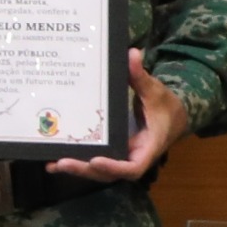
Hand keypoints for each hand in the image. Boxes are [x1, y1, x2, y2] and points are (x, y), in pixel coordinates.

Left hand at [50, 50, 185, 182]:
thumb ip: (141, 76)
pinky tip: (55, 162)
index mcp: (149, 146)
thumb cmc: (165, 105)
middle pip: (110, 173)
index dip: (115, 167)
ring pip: (101, 171)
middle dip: (87, 169)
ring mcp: (123, 157)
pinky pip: (96, 162)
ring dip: (78, 169)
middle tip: (63, 162)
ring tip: (53, 164)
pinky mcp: (114, 153)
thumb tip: (131, 53)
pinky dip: (78, 163)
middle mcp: (134, 156)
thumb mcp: (155, 91)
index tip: (96, 160)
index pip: (134, 166)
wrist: (173, 116)